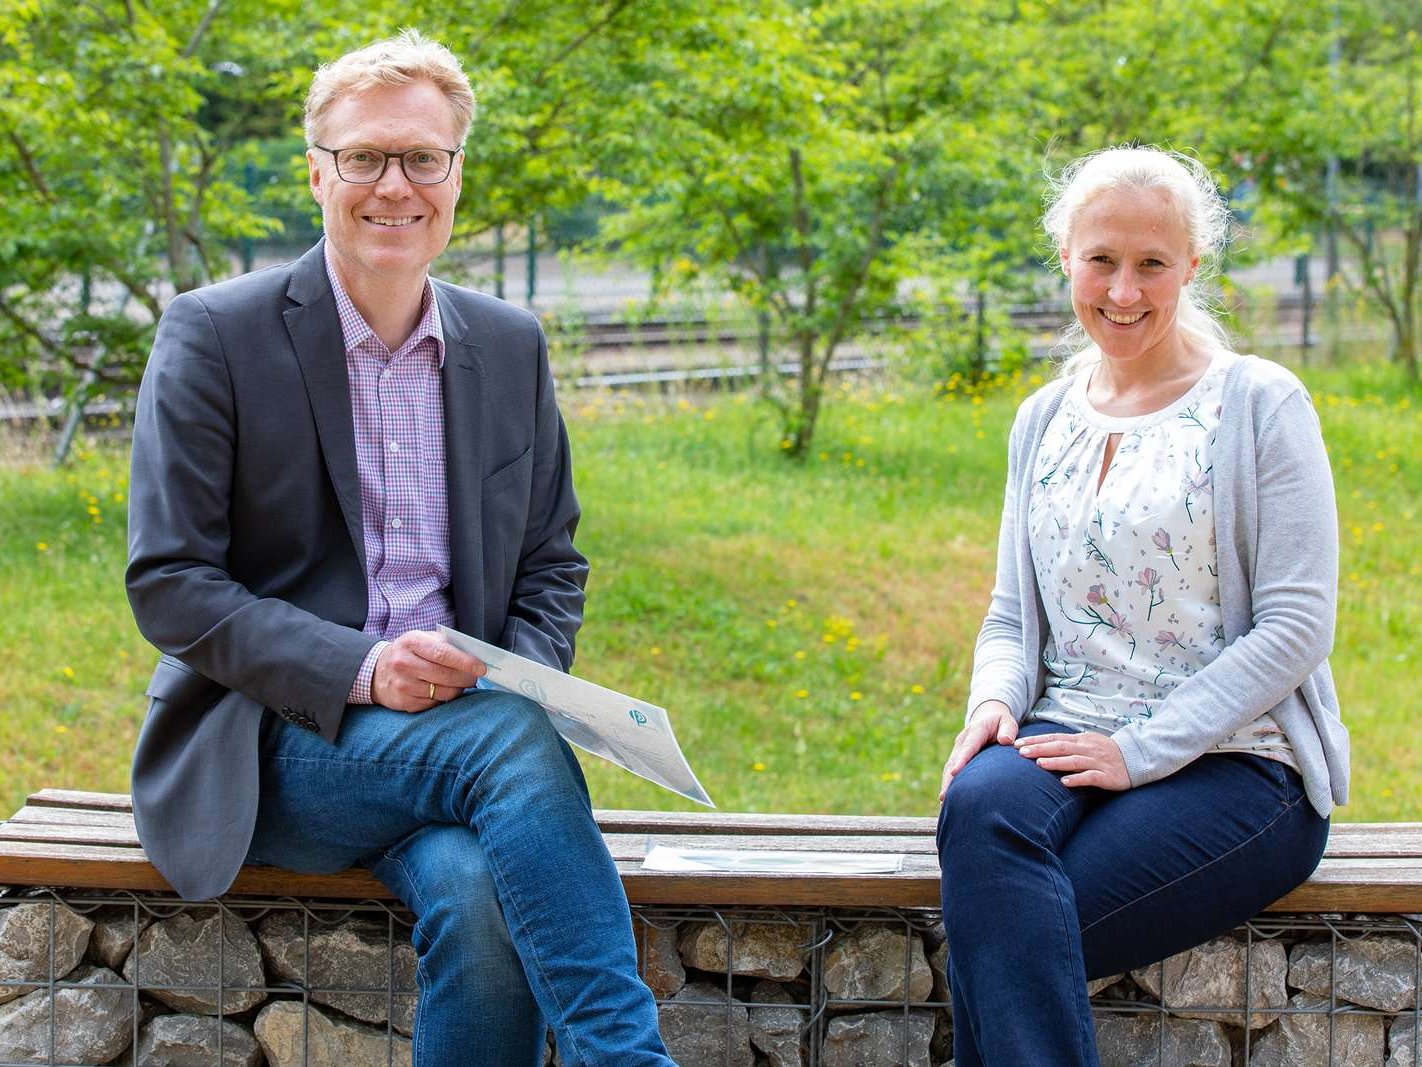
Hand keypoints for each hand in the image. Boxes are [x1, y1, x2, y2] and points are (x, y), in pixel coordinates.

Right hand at [369, 630, 485, 712]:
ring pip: (442, 693)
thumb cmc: (408, 652)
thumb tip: (473, 654)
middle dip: (466, 678)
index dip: (465, 662)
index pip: (443, 653)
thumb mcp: (421, 639)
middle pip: (445, 675)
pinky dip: (444, 698)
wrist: (376, 671)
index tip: (481, 668)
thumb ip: (445, 643)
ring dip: (457, 690)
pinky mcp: (403, 703)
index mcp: (411, 642)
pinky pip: (434, 704)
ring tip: (459, 683)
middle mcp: (404, 663)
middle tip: (474, 678)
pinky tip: (443, 691)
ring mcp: (402, 685)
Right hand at [939, 701, 1017, 801]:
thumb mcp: (1007, 722)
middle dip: (948, 779)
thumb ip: (1008, 730)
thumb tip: (1006, 740)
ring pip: (949, 768)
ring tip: (943, 802)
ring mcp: (958, 749)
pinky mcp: (957, 757)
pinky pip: (951, 770)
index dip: (961, 760)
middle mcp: (962, 741)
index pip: (968, 747)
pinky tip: (947, 798)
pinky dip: (948, 783)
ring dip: (946, 784)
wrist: (988, 717)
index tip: (955, 772)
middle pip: (953, 761)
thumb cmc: (1000, 722)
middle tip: (944, 796)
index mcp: (975, 731)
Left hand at [1014, 731, 1129, 789]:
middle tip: (1021, 752)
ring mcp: (1097, 762)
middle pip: (1061, 747)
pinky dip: (1078, 779)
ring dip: (1056, 762)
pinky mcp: (1108, 776)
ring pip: (1074, 760)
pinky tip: (1065, 782)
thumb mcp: (1088, 743)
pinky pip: (1091, 777)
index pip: (1055, 738)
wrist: (1137, 757)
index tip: (1018, 744)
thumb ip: (1069, 743)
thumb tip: (1044, 744)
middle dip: (1040, 749)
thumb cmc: (1107, 752)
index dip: (1036, 740)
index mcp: (1081, 740)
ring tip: (1039, 764)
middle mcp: (1087, 748)